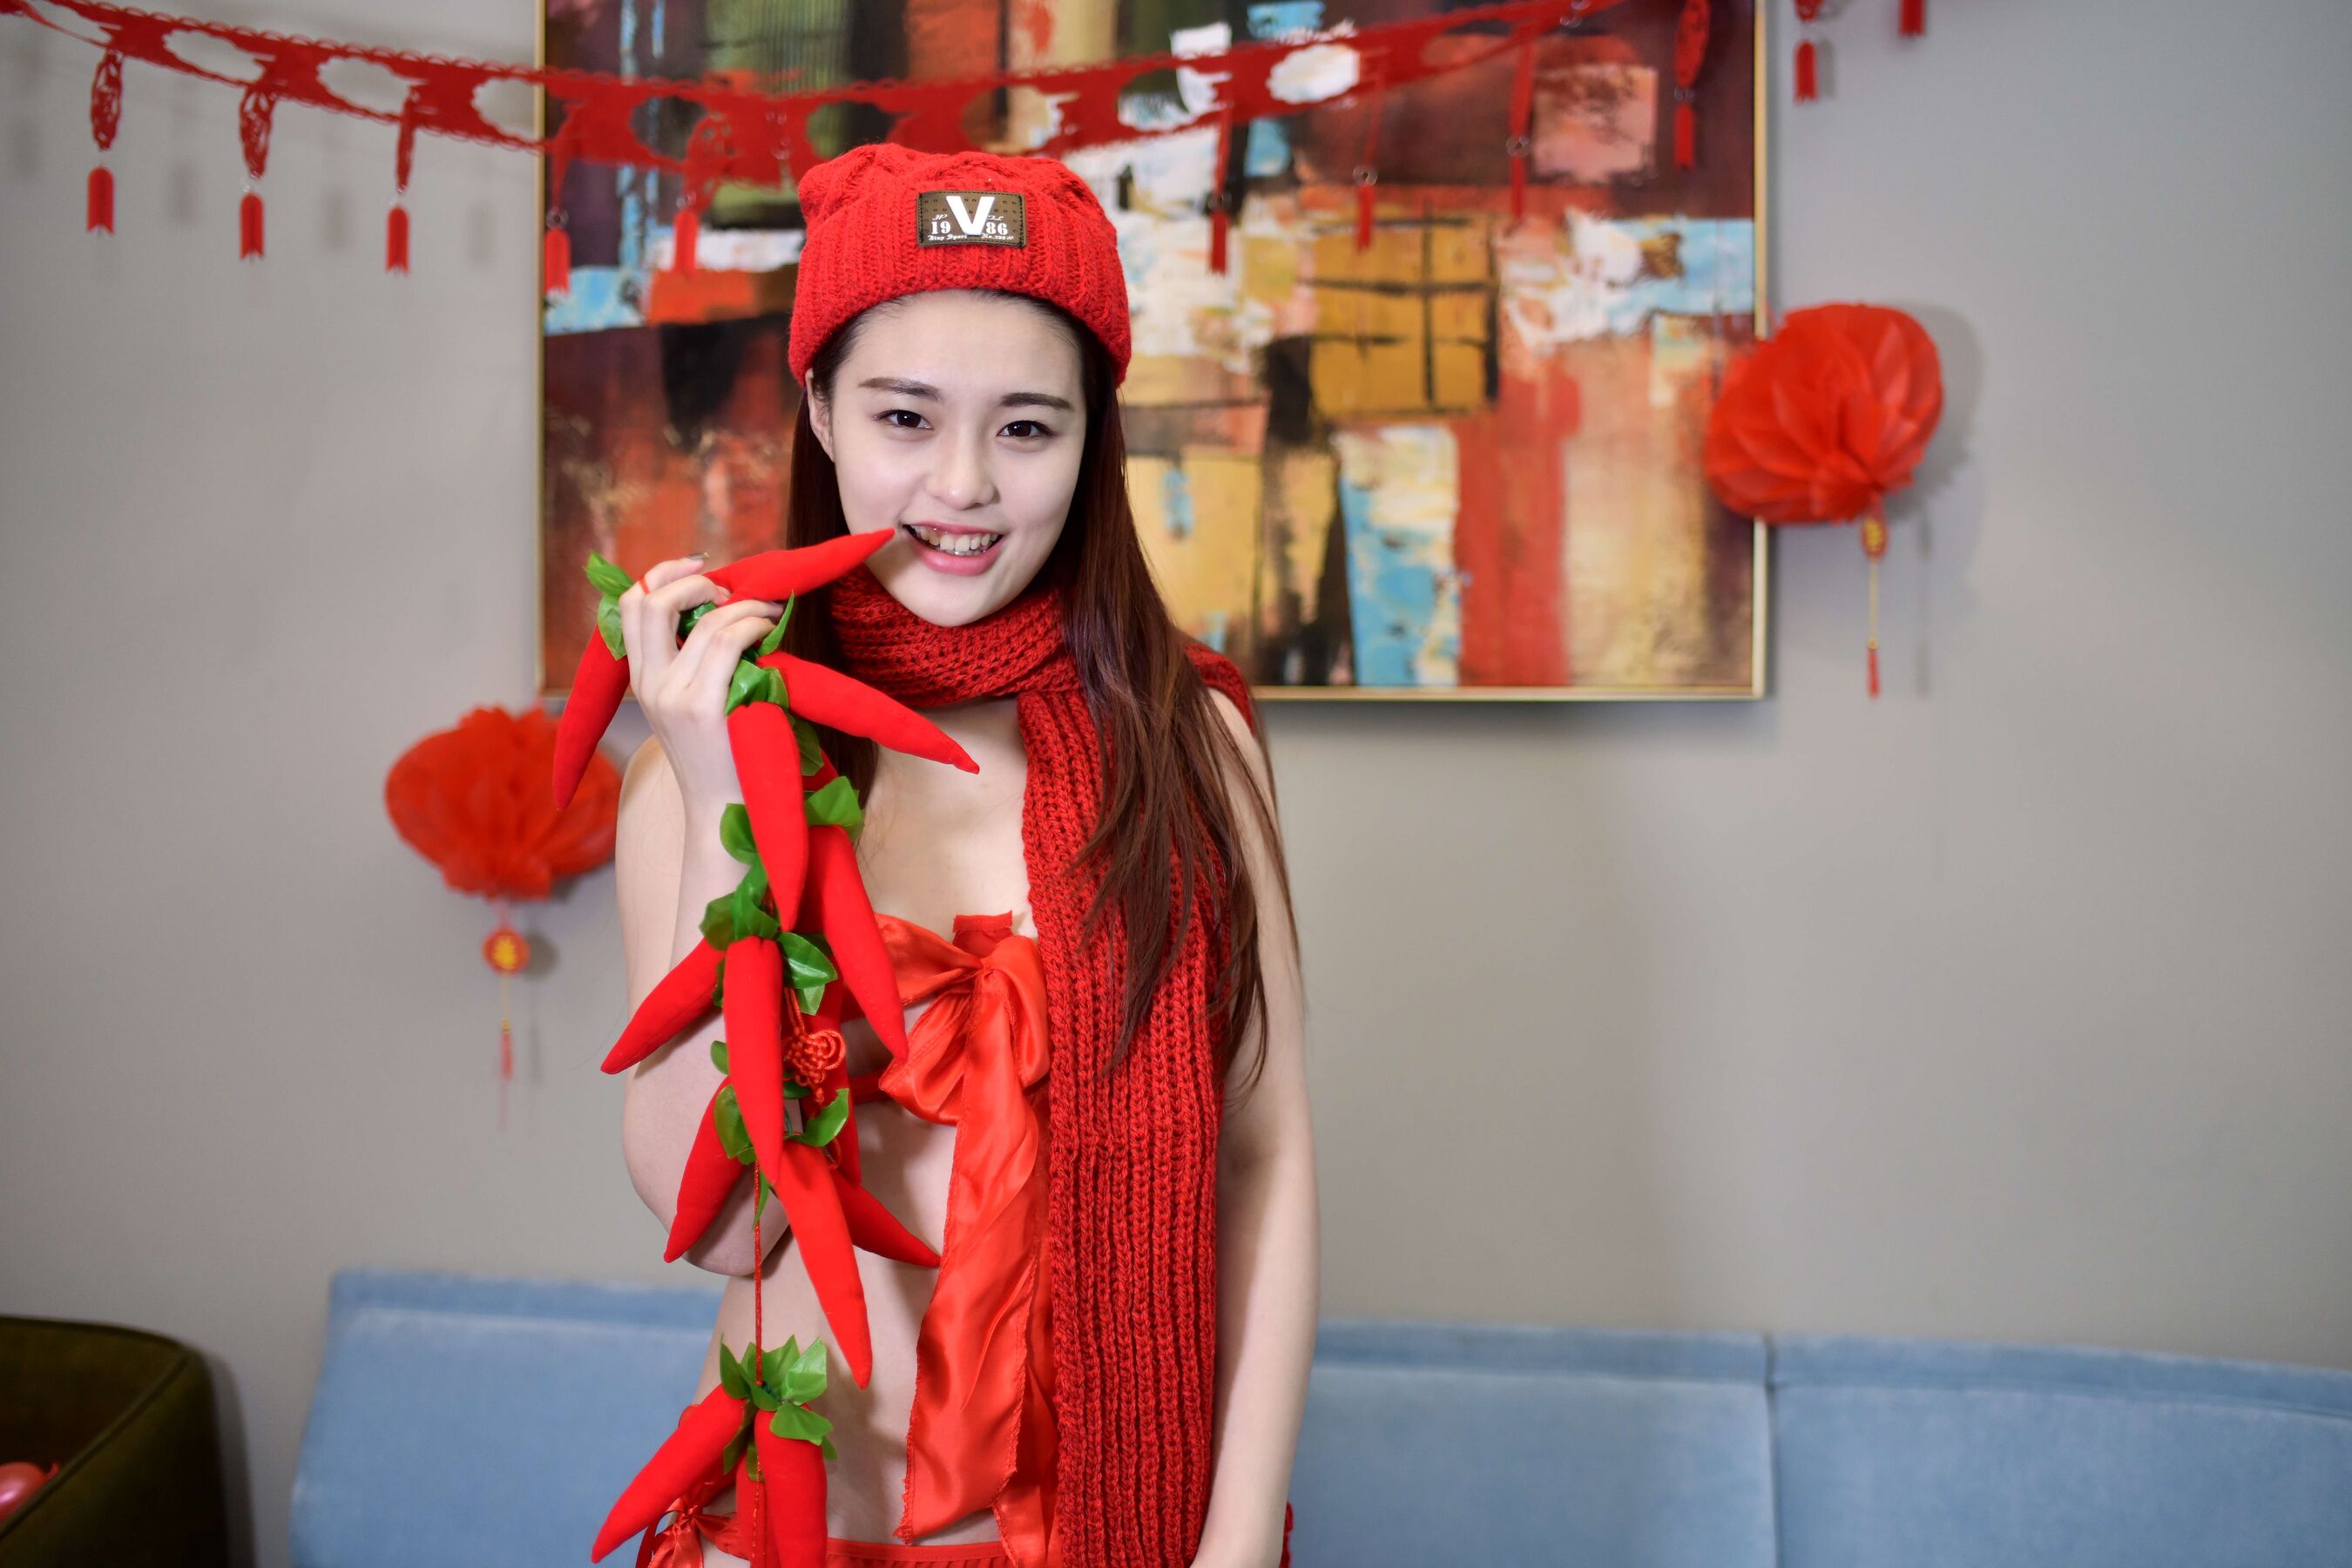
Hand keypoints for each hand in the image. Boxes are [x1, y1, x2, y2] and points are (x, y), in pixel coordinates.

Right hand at [617, 554, 784, 821]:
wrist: (726, 813)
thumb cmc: (725, 755)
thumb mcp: (693, 705)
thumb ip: (695, 662)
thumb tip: (722, 608)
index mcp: (642, 680)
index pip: (631, 605)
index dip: (661, 574)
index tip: (698, 567)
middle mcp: (649, 685)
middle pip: (649, 601)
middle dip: (692, 579)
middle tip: (729, 589)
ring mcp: (673, 696)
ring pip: (703, 621)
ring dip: (742, 604)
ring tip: (767, 612)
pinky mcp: (703, 708)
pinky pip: (727, 643)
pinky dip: (752, 624)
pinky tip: (769, 630)